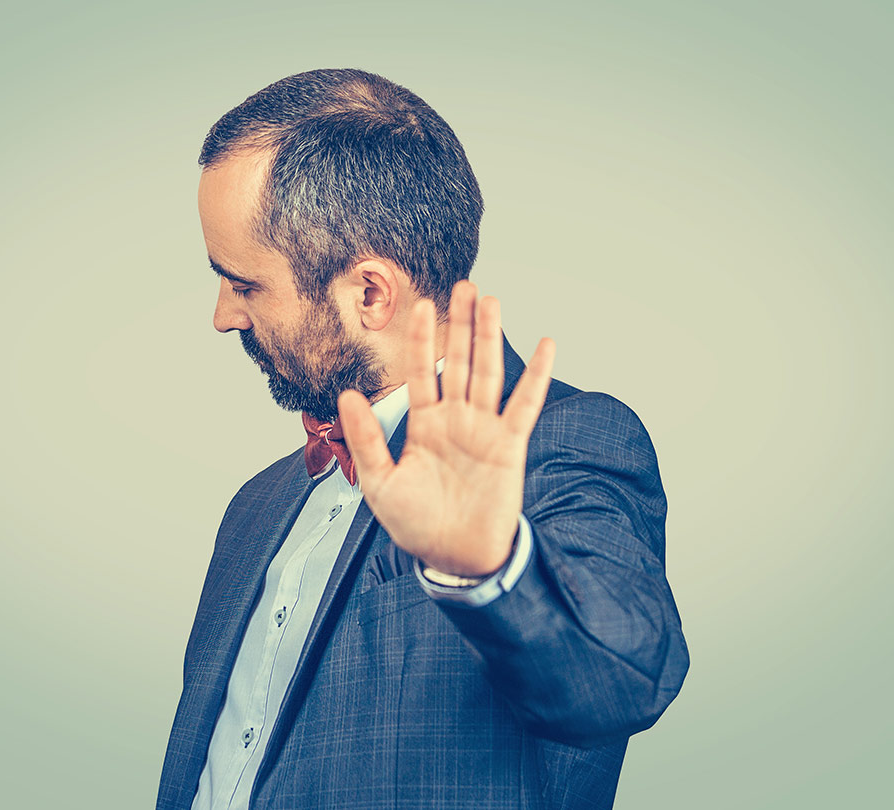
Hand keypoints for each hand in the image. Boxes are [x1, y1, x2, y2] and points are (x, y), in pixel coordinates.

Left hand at [336, 280, 555, 576]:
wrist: (455, 557)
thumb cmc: (416, 525)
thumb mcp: (380, 483)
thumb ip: (366, 439)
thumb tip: (346, 395)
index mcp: (424, 425)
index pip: (421, 371)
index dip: (421, 338)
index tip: (421, 303)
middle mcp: (455, 420)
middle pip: (458, 361)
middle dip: (461, 324)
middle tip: (466, 284)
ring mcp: (484, 430)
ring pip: (488, 373)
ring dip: (490, 338)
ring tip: (492, 301)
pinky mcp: (509, 445)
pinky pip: (525, 405)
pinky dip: (537, 376)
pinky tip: (547, 346)